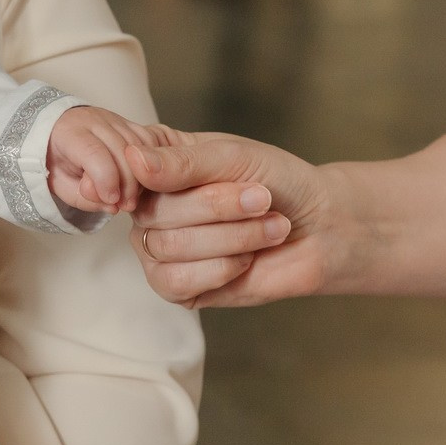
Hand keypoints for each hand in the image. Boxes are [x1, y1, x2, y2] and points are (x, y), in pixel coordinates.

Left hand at [47, 106, 183, 213]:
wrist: (57, 138)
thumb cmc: (59, 164)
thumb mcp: (62, 187)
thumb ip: (84, 197)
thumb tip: (112, 204)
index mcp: (69, 132)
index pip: (94, 153)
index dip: (106, 179)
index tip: (111, 200)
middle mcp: (93, 120)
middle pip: (122, 150)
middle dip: (127, 184)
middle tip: (123, 205)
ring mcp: (114, 119)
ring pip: (140, 146)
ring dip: (140, 178)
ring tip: (130, 198)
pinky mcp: (130, 123)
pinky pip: (148, 142)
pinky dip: (149, 165)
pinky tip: (139, 183)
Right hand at [127, 132, 332, 307]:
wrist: (321, 228)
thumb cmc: (278, 182)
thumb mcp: (233, 158)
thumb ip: (183, 162)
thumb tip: (134, 161)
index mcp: (155, 165)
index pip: (124, 169)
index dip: (145, 176)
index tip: (201, 173)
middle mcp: (148, 207)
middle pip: (152, 213)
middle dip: (219, 207)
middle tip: (261, 199)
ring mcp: (159, 248)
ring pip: (168, 247)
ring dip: (231, 238)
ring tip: (269, 227)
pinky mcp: (177, 286)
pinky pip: (175, 282)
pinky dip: (219, 270)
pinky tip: (246, 259)